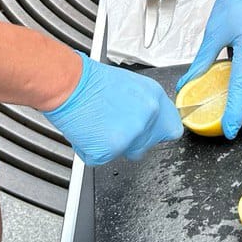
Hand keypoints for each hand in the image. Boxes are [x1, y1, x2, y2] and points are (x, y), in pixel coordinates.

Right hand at [43, 52, 183, 164]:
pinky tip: (88, 131)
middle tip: (113, 122)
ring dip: (113, 145)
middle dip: (132, 139)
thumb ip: (145, 106)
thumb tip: (152, 121)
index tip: (151, 133)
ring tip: (99, 124)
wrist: (69, 84)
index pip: (172, 129)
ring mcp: (131, 135)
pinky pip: (103, 159)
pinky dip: (93, 151)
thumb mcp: (130, 86)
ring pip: (126, 152)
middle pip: (147, 144)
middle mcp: (148, 117)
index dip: (158, 132)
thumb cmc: (92, 82)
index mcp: (155, 98)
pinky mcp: (110, 150)